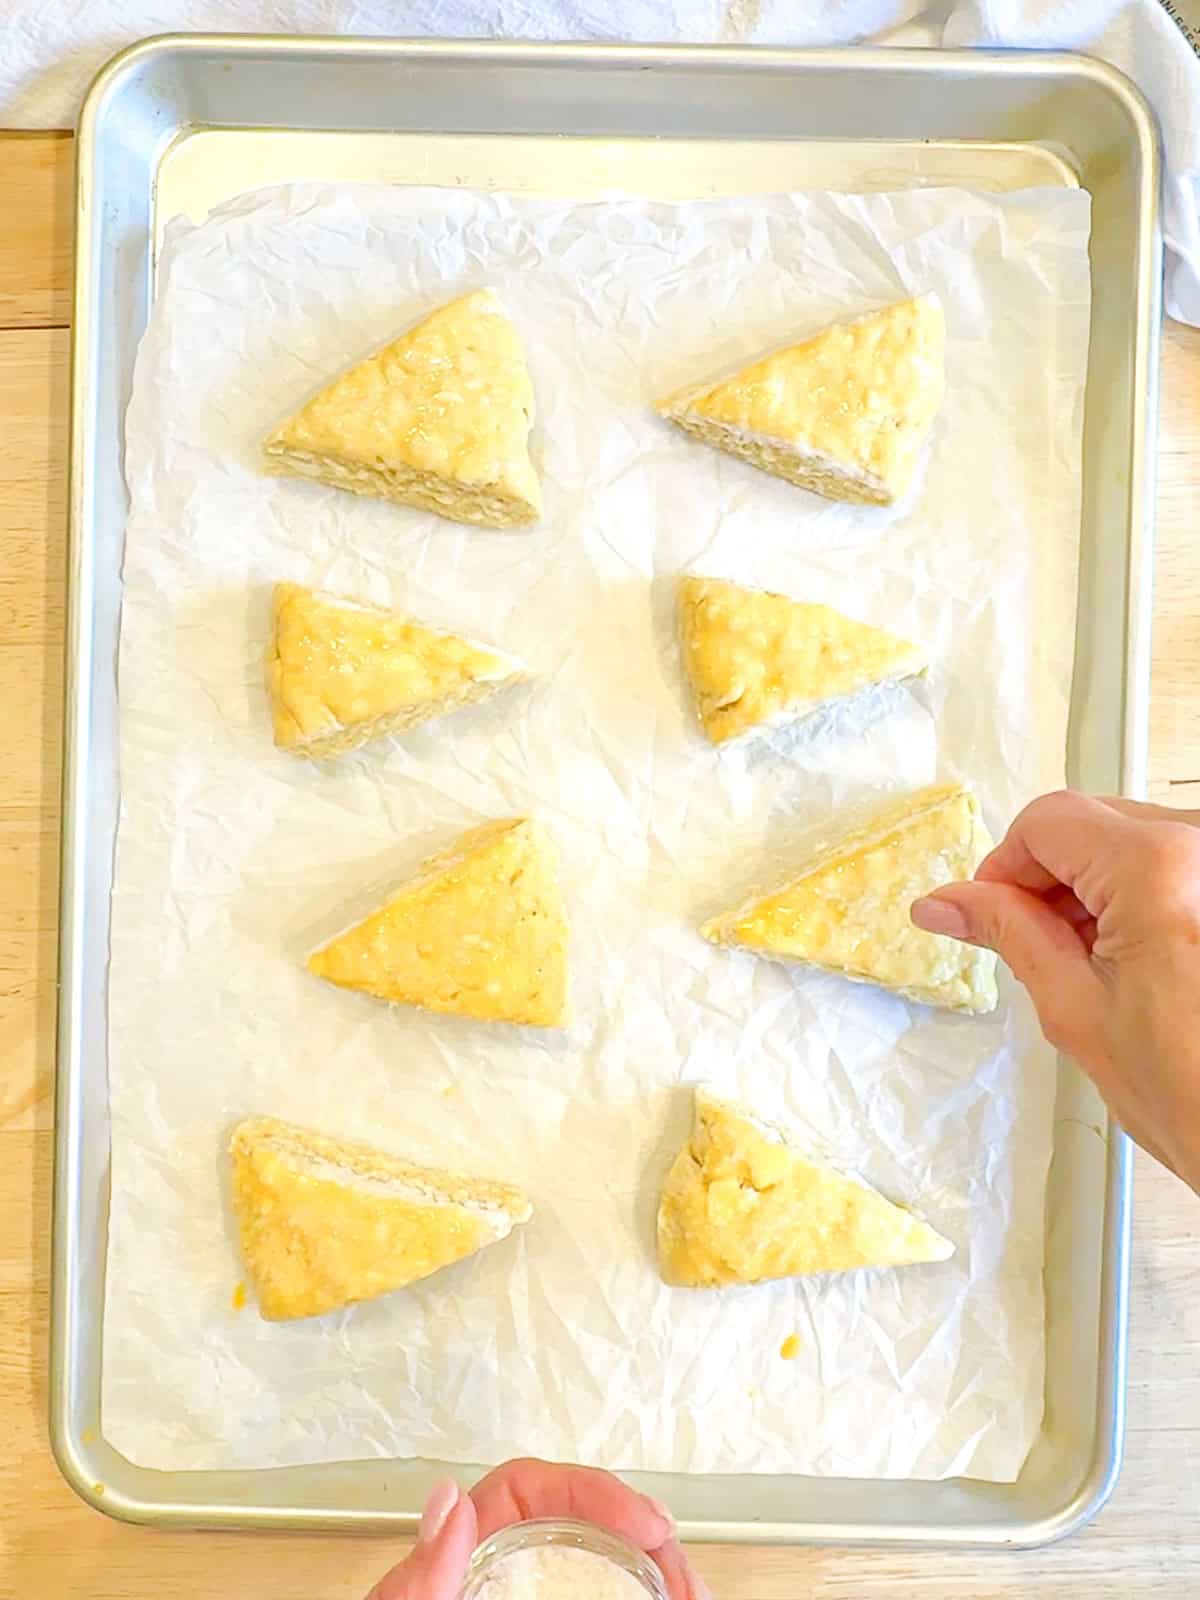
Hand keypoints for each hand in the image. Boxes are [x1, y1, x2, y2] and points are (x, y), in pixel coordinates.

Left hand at [366, 1457, 706, 1599]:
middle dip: (646, 1540)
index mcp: (460, 1556)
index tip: (644, 1520)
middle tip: (685, 1574)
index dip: (595, 1491)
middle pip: (583, 1527)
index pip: (530, 1490)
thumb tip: (452, 1503)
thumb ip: (423, 1577)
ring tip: (694, 1596)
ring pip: (605, 1571)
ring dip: (657, 1577)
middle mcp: (496, 1574)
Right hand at [911, 790, 1199, 1189]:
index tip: (989, 911)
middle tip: (1040, 944)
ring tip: (1096, 960)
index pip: (1046, 822)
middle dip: (1049, 877)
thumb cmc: (1195, 1093)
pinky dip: (1136, 892)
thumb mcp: (1076, 1009)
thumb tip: (947, 903)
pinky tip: (1135, 954)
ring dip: (1094, 886)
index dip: (1004, 867)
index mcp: (1158, 868)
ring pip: (1128, 837)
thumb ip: (1009, 933)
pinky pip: (1169, 858)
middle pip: (1089, 822)